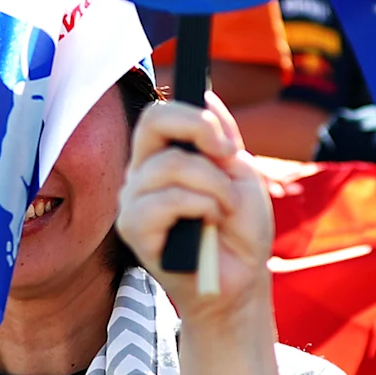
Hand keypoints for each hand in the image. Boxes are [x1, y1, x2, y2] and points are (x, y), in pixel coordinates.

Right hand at [118, 96, 276, 328]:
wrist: (242, 279)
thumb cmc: (239, 231)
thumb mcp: (241, 174)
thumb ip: (222, 136)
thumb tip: (206, 94)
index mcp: (164, 158)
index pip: (159, 114)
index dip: (194, 115)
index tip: (227, 143)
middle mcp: (142, 175)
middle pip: (151, 122)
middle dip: (198, 131)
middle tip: (228, 158)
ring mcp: (134, 201)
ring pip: (169, 166)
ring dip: (212, 185)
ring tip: (225, 209)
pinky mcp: (133, 230)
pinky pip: (164, 201)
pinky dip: (200, 207)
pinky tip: (209, 224)